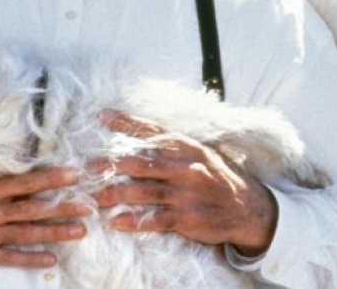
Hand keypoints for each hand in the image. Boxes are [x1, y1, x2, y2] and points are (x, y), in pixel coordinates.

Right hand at [0, 167, 89, 267]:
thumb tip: (17, 164)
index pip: (24, 182)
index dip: (50, 179)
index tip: (73, 175)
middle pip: (32, 210)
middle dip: (62, 208)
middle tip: (89, 207)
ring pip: (26, 234)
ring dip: (54, 232)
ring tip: (79, 231)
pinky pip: (9, 258)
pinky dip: (30, 259)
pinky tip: (51, 259)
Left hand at [94, 109, 277, 256]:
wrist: (248, 208)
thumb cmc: (218, 177)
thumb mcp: (201, 153)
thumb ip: (174, 145)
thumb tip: (141, 133)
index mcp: (188, 147)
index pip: (152, 131)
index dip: (126, 123)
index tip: (102, 115)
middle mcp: (186, 168)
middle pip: (141, 162)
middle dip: (112, 164)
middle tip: (88, 166)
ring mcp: (186, 194)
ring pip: (143, 191)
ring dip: (116, 194)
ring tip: (96, 196)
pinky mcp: (187, 218)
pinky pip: (154, 219)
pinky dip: (133, 220)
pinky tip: (116, 221)